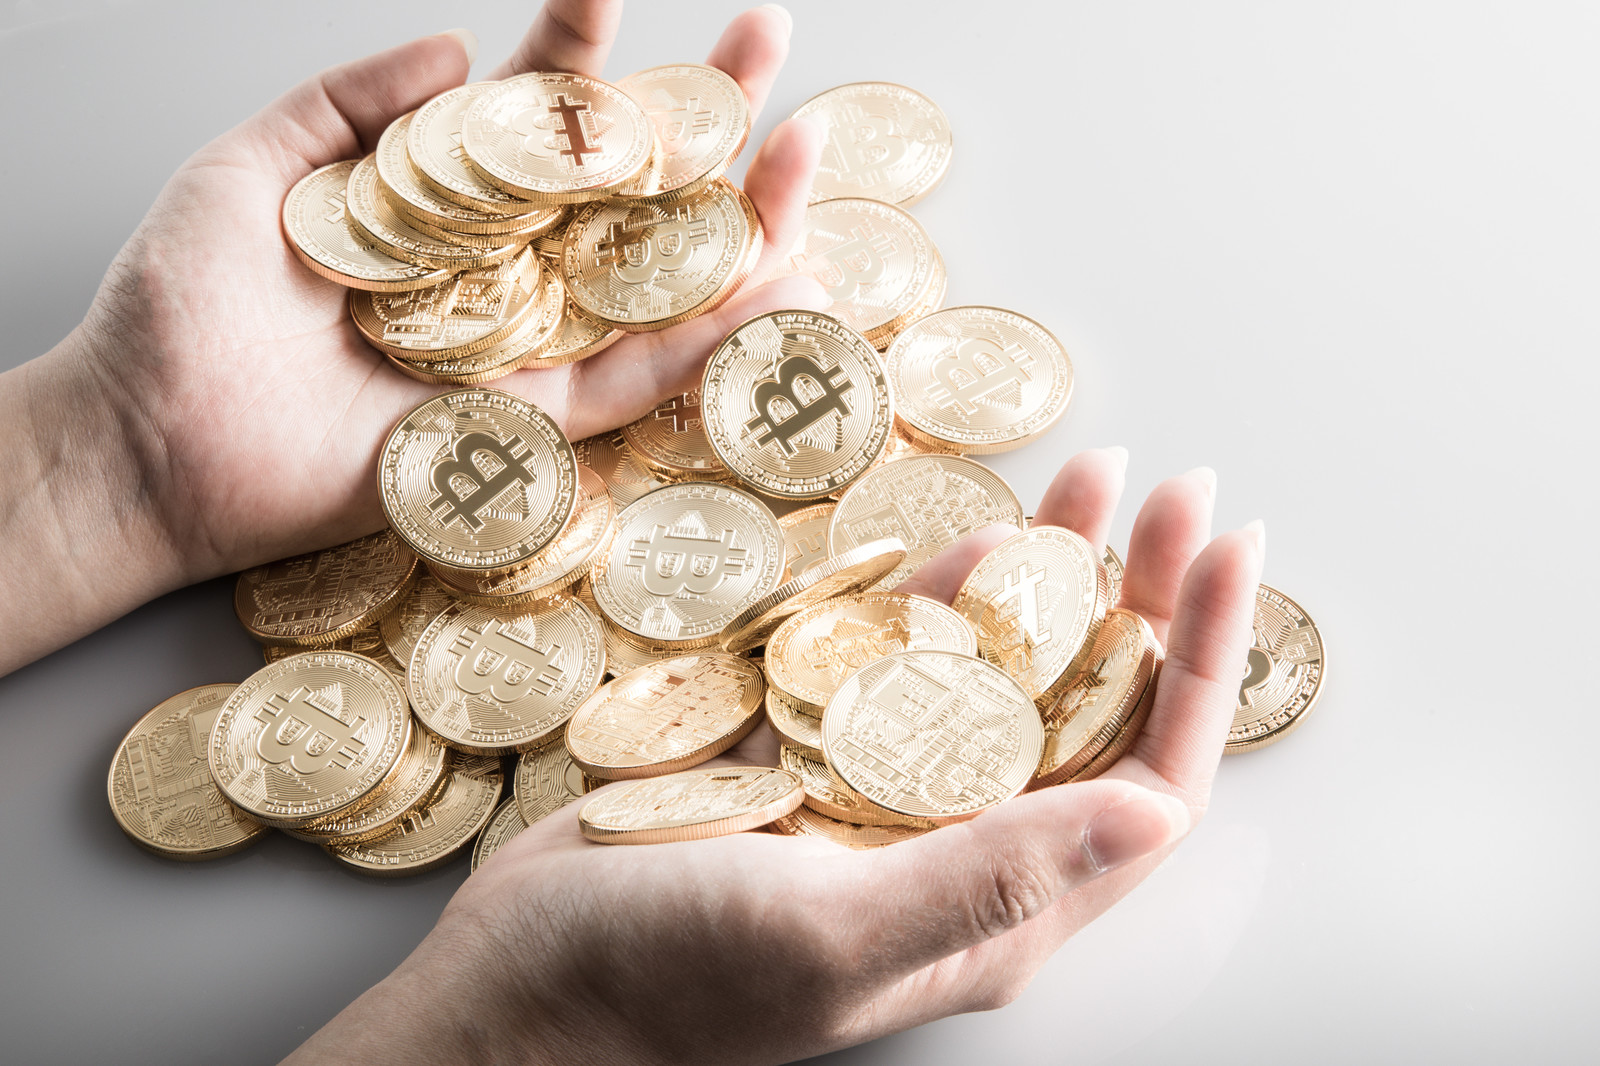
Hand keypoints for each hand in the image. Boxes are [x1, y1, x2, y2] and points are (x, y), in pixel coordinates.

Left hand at [0, 1, 820, 673]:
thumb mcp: (255, 166)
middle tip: (767, 38)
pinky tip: (777, 288)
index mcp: (447, 204)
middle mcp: (502, 272)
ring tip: (806, 155)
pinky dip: (707, 343)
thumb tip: (456, 47)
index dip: (591, 47)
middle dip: (705, 114)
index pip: (541, 113)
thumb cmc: (183, 305)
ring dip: (741, 221)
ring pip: (657, 286)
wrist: (152, 439)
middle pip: (628, 189)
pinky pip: (632, 384)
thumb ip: (348, 100)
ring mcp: (522, 350)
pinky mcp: (526, 430)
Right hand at [284, 454, 1264, 1065]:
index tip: (1227, 551)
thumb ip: (987, 874)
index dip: (1200, 664)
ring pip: (999, 673)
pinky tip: (976, 537)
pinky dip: (939, 595)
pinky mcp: (814, 756)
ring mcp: (887, 800)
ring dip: (1050, 578)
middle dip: (1141, 597)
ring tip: (1093, 480)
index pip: (1147, 779)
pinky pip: (902, 662)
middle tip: (1168, 490)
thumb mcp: (828, 930)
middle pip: (1087, 710)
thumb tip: (1159, 814)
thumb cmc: (659, 977)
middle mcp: (962, 853)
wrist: (518, 982)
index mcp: (998, 909)